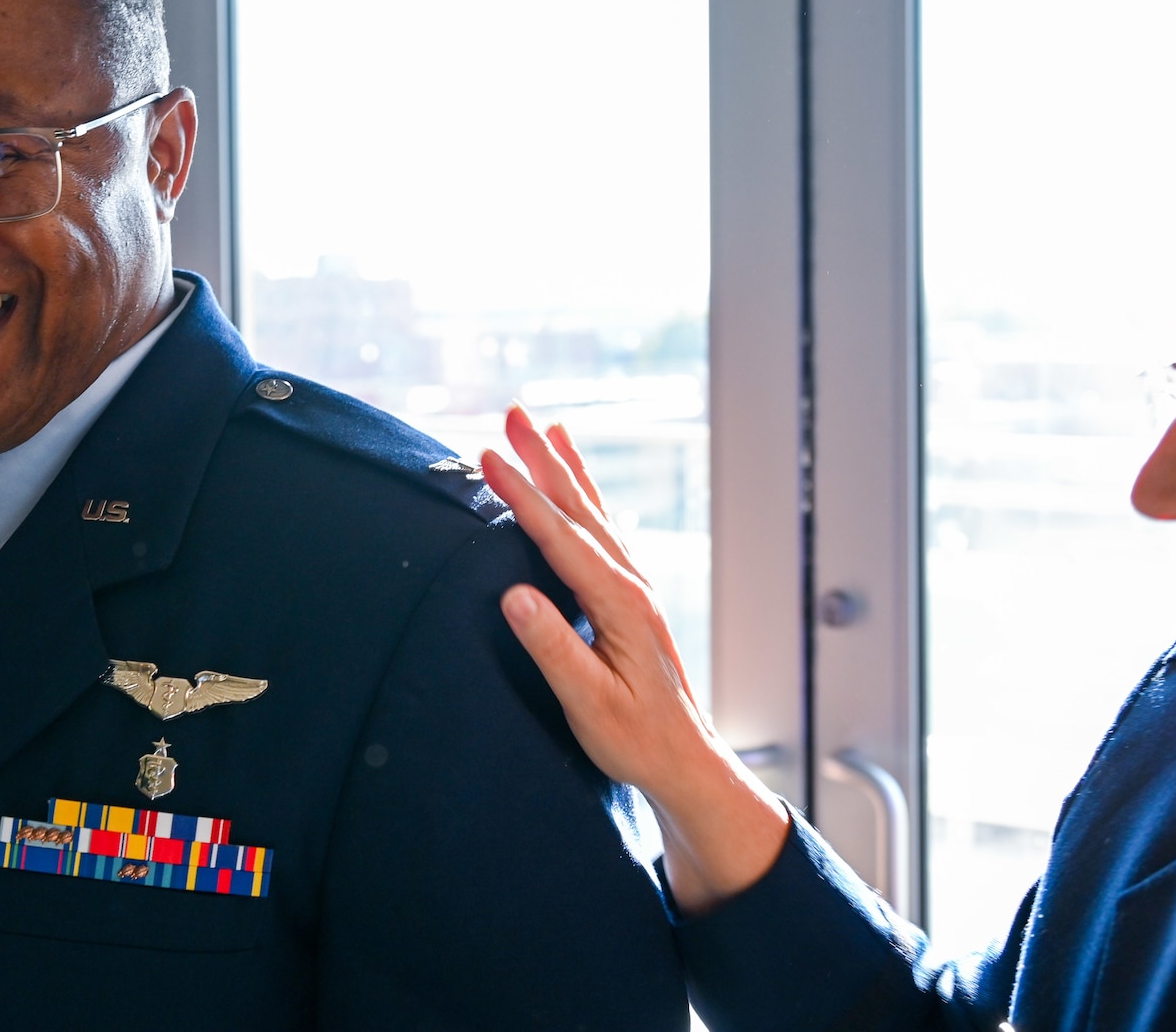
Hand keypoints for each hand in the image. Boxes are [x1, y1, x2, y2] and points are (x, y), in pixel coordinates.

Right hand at [486, 403, 788, 911]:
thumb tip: (513, 596)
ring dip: (565, 469)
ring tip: (544, 427)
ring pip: (594, 513)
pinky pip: (603, 532)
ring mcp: (635, 588)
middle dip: (543, 459)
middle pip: (580, 508)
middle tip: (511, 412)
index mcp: (619, 603)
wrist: (687, 762)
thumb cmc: (637, 740)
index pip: (561, 538)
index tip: (489, 456)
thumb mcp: (589, 703)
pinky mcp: (630, 598)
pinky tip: (576, 485)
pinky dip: (585, 498)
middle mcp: (631, 584)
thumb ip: (553, 648)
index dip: (523, 495)